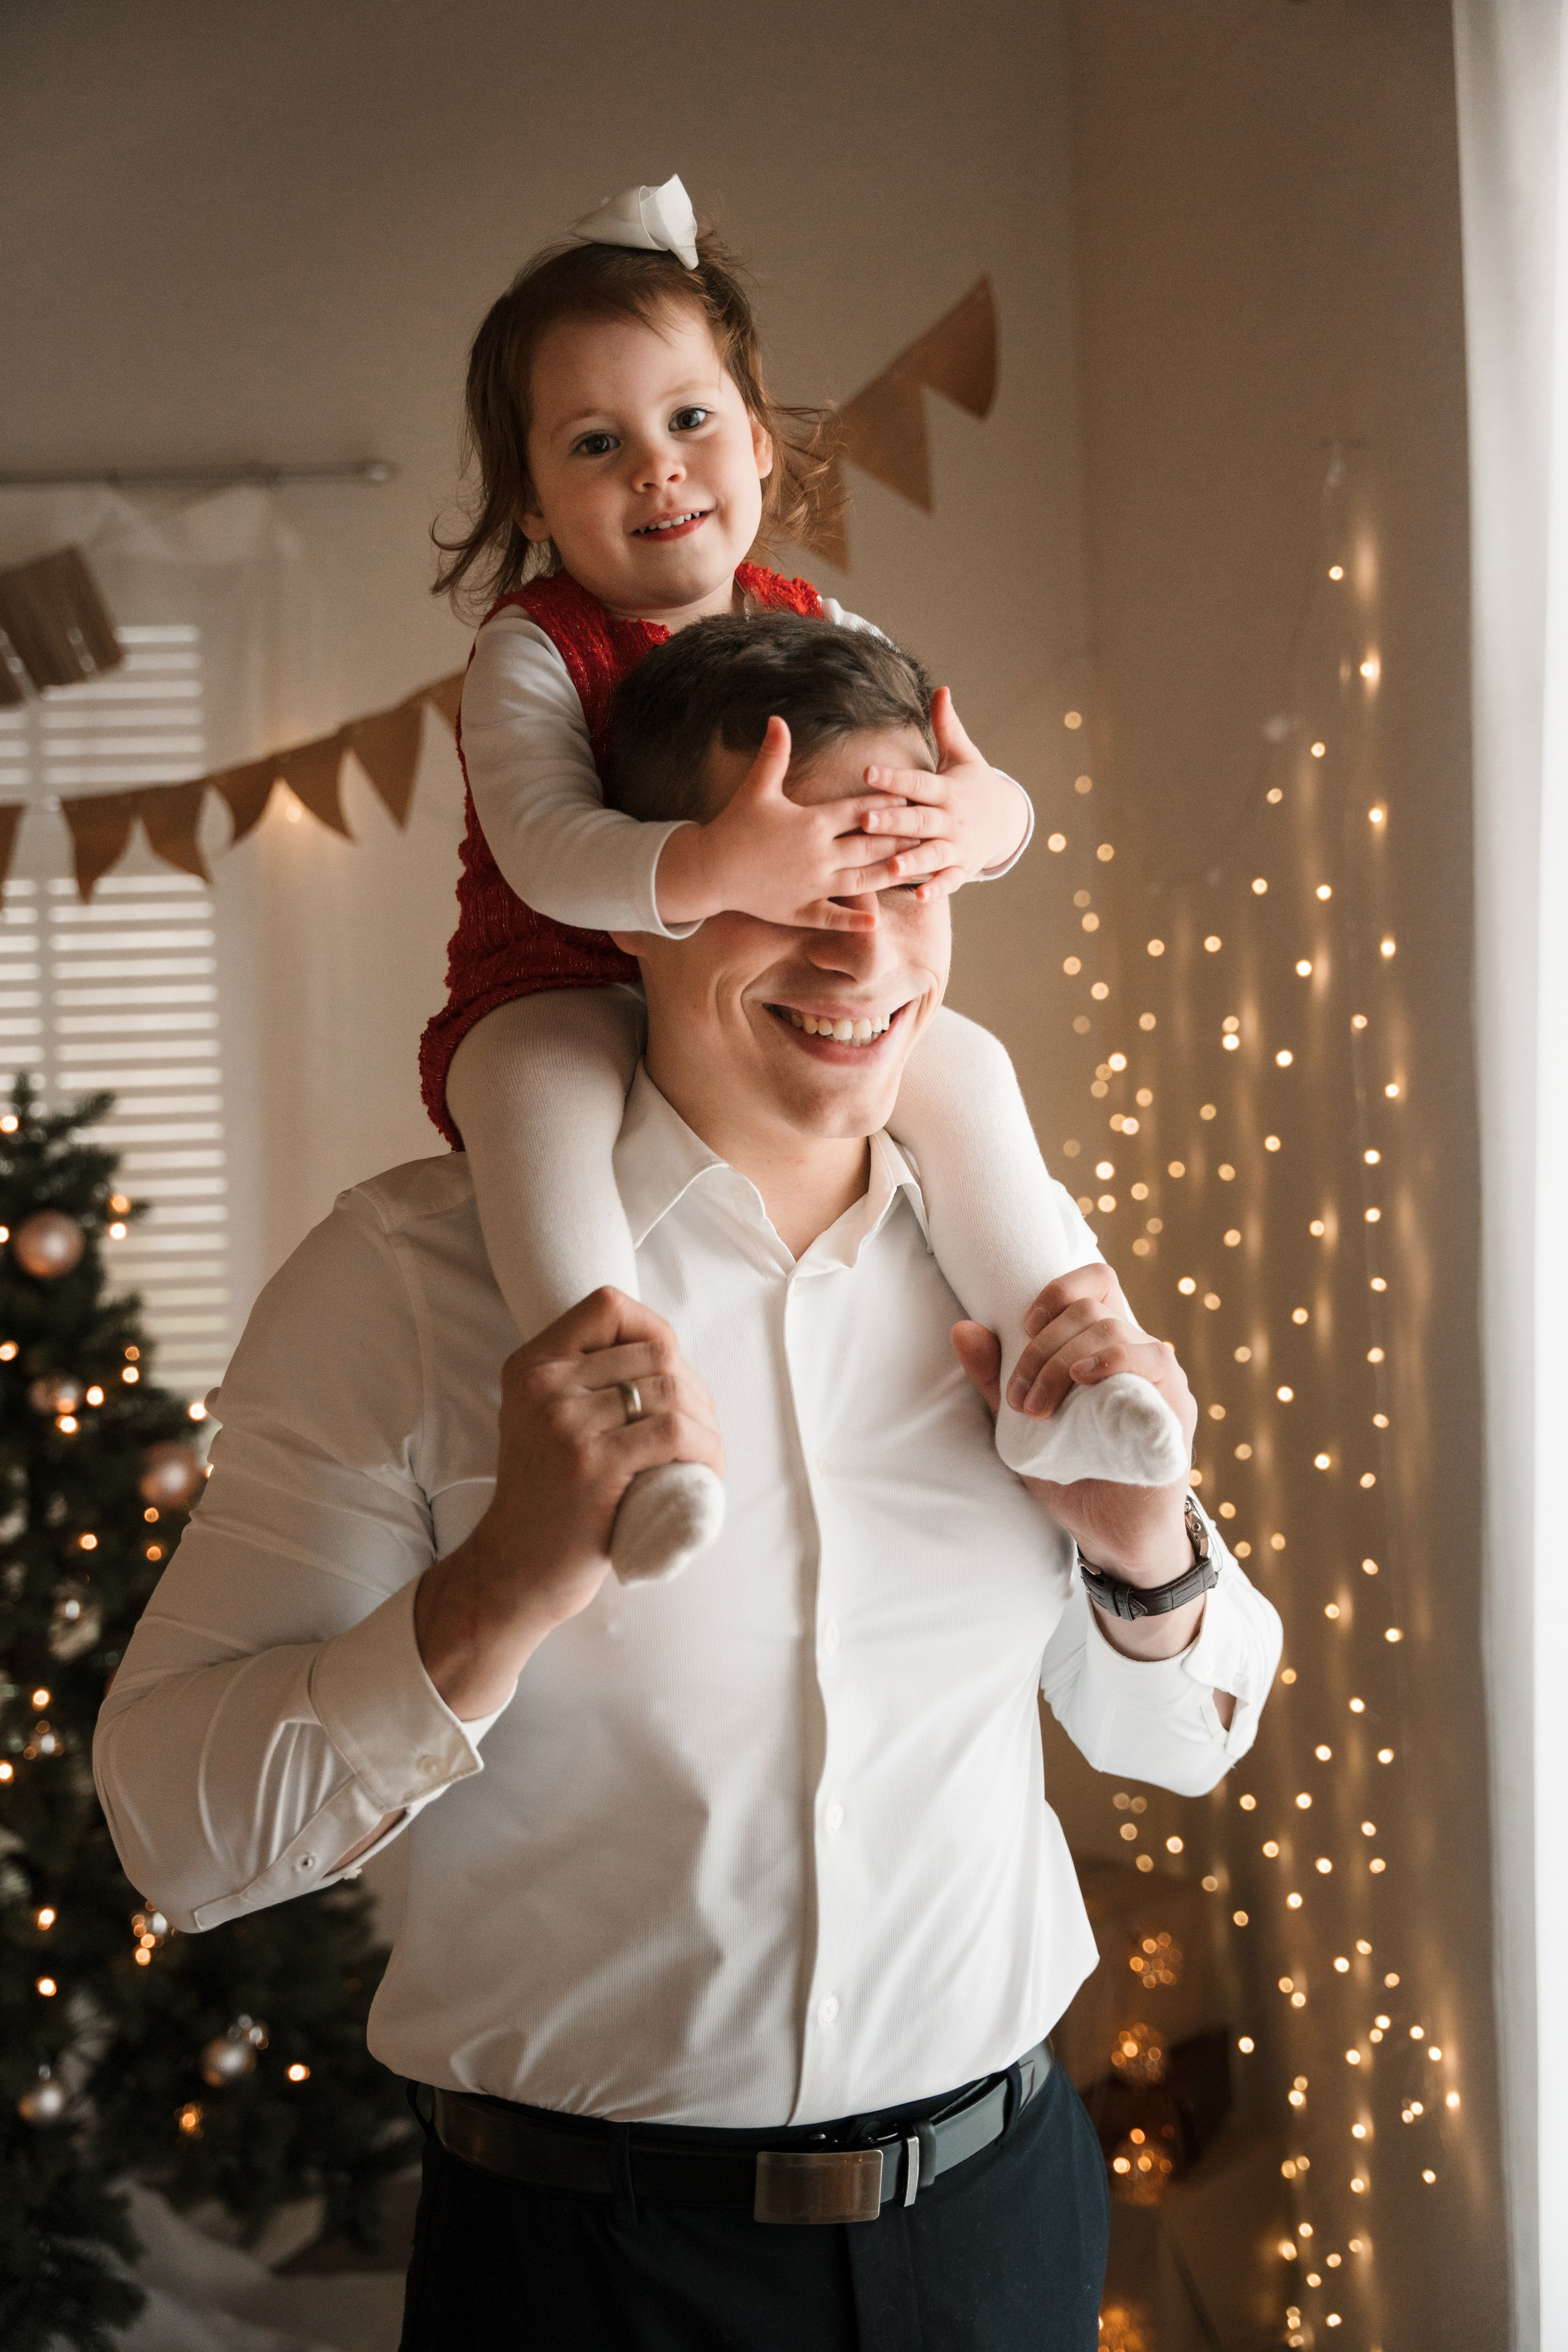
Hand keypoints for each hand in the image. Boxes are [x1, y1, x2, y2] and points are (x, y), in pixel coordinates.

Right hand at [414, 1289, 722, 1718]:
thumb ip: (582, 1381)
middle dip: (693, 1389)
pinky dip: (705, 1449)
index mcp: (530, 1366)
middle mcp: (542, 1385)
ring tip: (704, 1455)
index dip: (653, 1330)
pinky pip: (674, 1432)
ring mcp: (565, 1423)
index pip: (607, 1306)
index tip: (668, 1374)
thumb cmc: (545, 1498)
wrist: (513, 1571)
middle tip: (698, 1431)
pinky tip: (705, 1470)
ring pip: (671, 1390)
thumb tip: (663, 1354)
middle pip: (654, 1352)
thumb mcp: (542, 1421)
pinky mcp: (593, 1464)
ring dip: (706, 1424)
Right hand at [654, 717, 954, 934]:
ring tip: (915, 870)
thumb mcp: (756, 788)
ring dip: (889, 875)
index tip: (914, 798)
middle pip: (870, 845)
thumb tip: (777, 719)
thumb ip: (774, 755)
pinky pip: (833, 916)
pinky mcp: (800, 909)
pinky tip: (875, 921)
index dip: (889, 804)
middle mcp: (819, 854)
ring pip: (861, 880)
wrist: (711, 869)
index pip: (860, 811)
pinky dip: (854, 919)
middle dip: (901, 839)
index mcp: (813, 822)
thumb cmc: (735, 826)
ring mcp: (812, 885)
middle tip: (931, 834)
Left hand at [859, 689, 1029, 892]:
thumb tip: (941, 689)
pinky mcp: (962, 868)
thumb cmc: (972, 784)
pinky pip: (949, 881)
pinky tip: (919, 896)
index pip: (917, 783)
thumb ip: (947, 727)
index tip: (867, 771)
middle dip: (894, 822)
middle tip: (866, 822)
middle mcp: (952, 819)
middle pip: (920, 821)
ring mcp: (958, 846)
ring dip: (913, 861)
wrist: (1005, 819)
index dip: (893, 778)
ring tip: (892, 867)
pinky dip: (936, 889)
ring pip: (933, 854)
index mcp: (947, 790)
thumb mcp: (962, 755)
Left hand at [952, 1269, 1219, 1673]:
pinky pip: (1154, 1361)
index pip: (1095, 1283)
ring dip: (1061, 1362)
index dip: (1059, 1288)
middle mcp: (1135, 1353)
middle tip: (1020, 1398)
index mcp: (1102, 1348)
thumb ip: (992, 1382)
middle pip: (1090, 1308)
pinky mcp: (1173, 1407)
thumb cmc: (1071, 1474)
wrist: (1111, 1534)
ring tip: (1039, 1408)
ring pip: (1113, 1330)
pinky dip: (1114, 1359)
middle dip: (1041, 1347)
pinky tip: (1085, 1379)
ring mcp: (1158, 1378)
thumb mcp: (1019, 1426)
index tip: (1025, 1325)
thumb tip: (961, 1329)